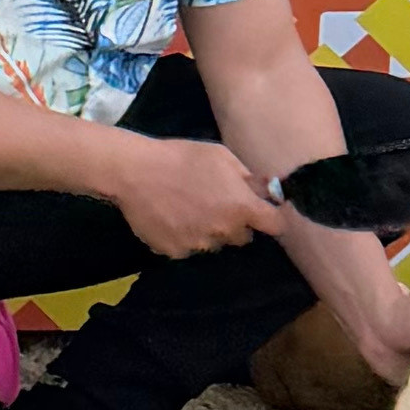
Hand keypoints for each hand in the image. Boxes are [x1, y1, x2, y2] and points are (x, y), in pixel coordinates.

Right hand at [105, 127, 290, 258]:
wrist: (134, 172)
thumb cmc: (181, 157)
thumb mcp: (221, 156)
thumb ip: (249, 178)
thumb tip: (271, 190)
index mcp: (241, 207)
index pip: (276, 226)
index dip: (271, 219)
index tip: (263, 213)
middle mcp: (224, 231)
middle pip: (243, 237)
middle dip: (236, 224)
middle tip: (216, 204)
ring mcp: (198, 245)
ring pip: (214, 243)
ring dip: (209, 231)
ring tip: (189, 210)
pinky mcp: (174, 252)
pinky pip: (187, 248)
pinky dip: (183, 237)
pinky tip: (171, 218)